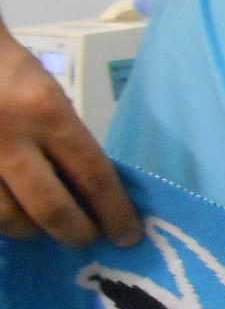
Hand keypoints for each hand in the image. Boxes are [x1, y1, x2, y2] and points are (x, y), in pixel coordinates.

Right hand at [0, 27, 140, 248]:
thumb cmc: (6, 69)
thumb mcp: (48, 93)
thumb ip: (64, 138)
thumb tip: (88, 188)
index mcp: (47, 112)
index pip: (94, 175)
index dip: (115, 213)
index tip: (128, 236)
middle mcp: (9, 136)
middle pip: (51, 208)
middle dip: (75, 233)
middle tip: (86, 239)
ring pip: (6, 218)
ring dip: (30, 231)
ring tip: (41, 228)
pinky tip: (9, 214)